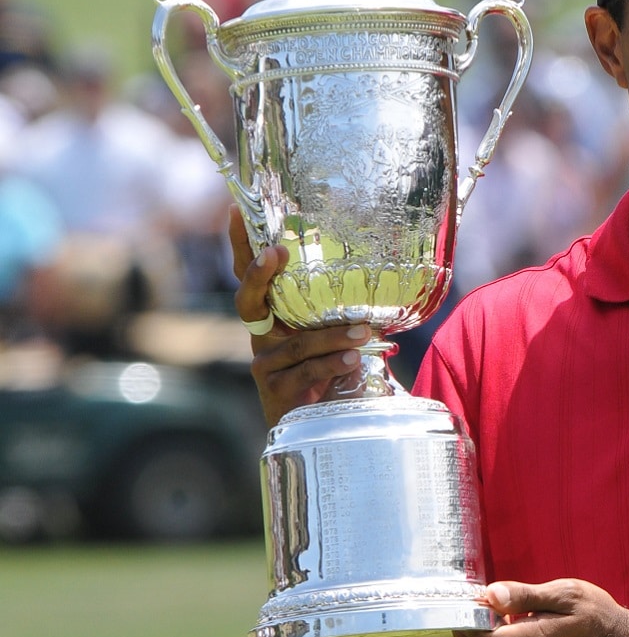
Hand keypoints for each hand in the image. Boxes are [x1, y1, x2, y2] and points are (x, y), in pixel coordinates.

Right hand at [228, 206, 367, 426]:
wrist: (326, 425)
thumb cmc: (335, 371)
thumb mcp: (341, 334)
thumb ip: (349, 310)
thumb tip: (384, 274)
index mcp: (275, 317)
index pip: (252, 276)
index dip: (242, 246)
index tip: (236, 210)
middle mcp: (263, 336)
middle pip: (248, 300)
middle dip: (258, 274)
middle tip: (276, 252)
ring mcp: (265, 364)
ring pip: (296, 342)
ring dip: (331, 335)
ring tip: (363, 332)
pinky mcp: (275, 390)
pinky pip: (304, 371)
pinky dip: (331, 363)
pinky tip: (353, 360)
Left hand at [453, 579, 628, 636]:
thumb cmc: (597, 616)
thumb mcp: (566, 593)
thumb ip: (526, 595)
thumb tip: (491, 594)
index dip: (469, 621)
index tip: (475, 597)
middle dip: (475, 623)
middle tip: (487, 596)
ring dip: (486, 631)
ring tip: (503, 606)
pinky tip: (512, 621)